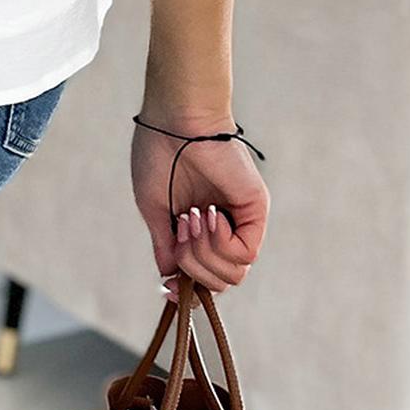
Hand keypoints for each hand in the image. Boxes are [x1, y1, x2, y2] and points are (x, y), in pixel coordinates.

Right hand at [131, 117, 268, 297]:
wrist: (175, 121)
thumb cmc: (158, 154)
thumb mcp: (154, 209)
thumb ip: (165, 246)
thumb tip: (170, 277)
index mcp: (196, 227)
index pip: (203, 276)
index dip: (187, 289)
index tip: (167, 287)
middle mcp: (221, 227)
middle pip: (218, 282)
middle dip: (192, 266)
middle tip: (181, 227)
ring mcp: (239, 220)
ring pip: (233, 275)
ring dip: (204, 254)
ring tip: (193, 217)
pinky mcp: (255, 210)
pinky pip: (245, 254)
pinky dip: (222, 243)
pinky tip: (209, 214)